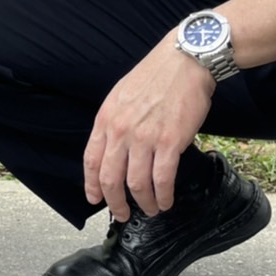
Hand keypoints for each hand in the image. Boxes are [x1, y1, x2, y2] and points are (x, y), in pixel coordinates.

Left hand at [83, 36, 215, 221]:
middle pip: (111, 178)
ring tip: (150, 209)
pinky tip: (165, 201)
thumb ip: (114, 123)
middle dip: (115, 202)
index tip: (95, 198)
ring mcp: (144, 138)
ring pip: (136, 183)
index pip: (91, 160)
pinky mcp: (170, 142)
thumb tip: (114, 149)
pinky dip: (162, 196)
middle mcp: (121, 131)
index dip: (92, 184)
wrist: (184, 61)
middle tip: (123, 214)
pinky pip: (162, 179)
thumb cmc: (155, 77)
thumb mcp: (121, 96)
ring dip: (143, 203)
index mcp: (106, 118)